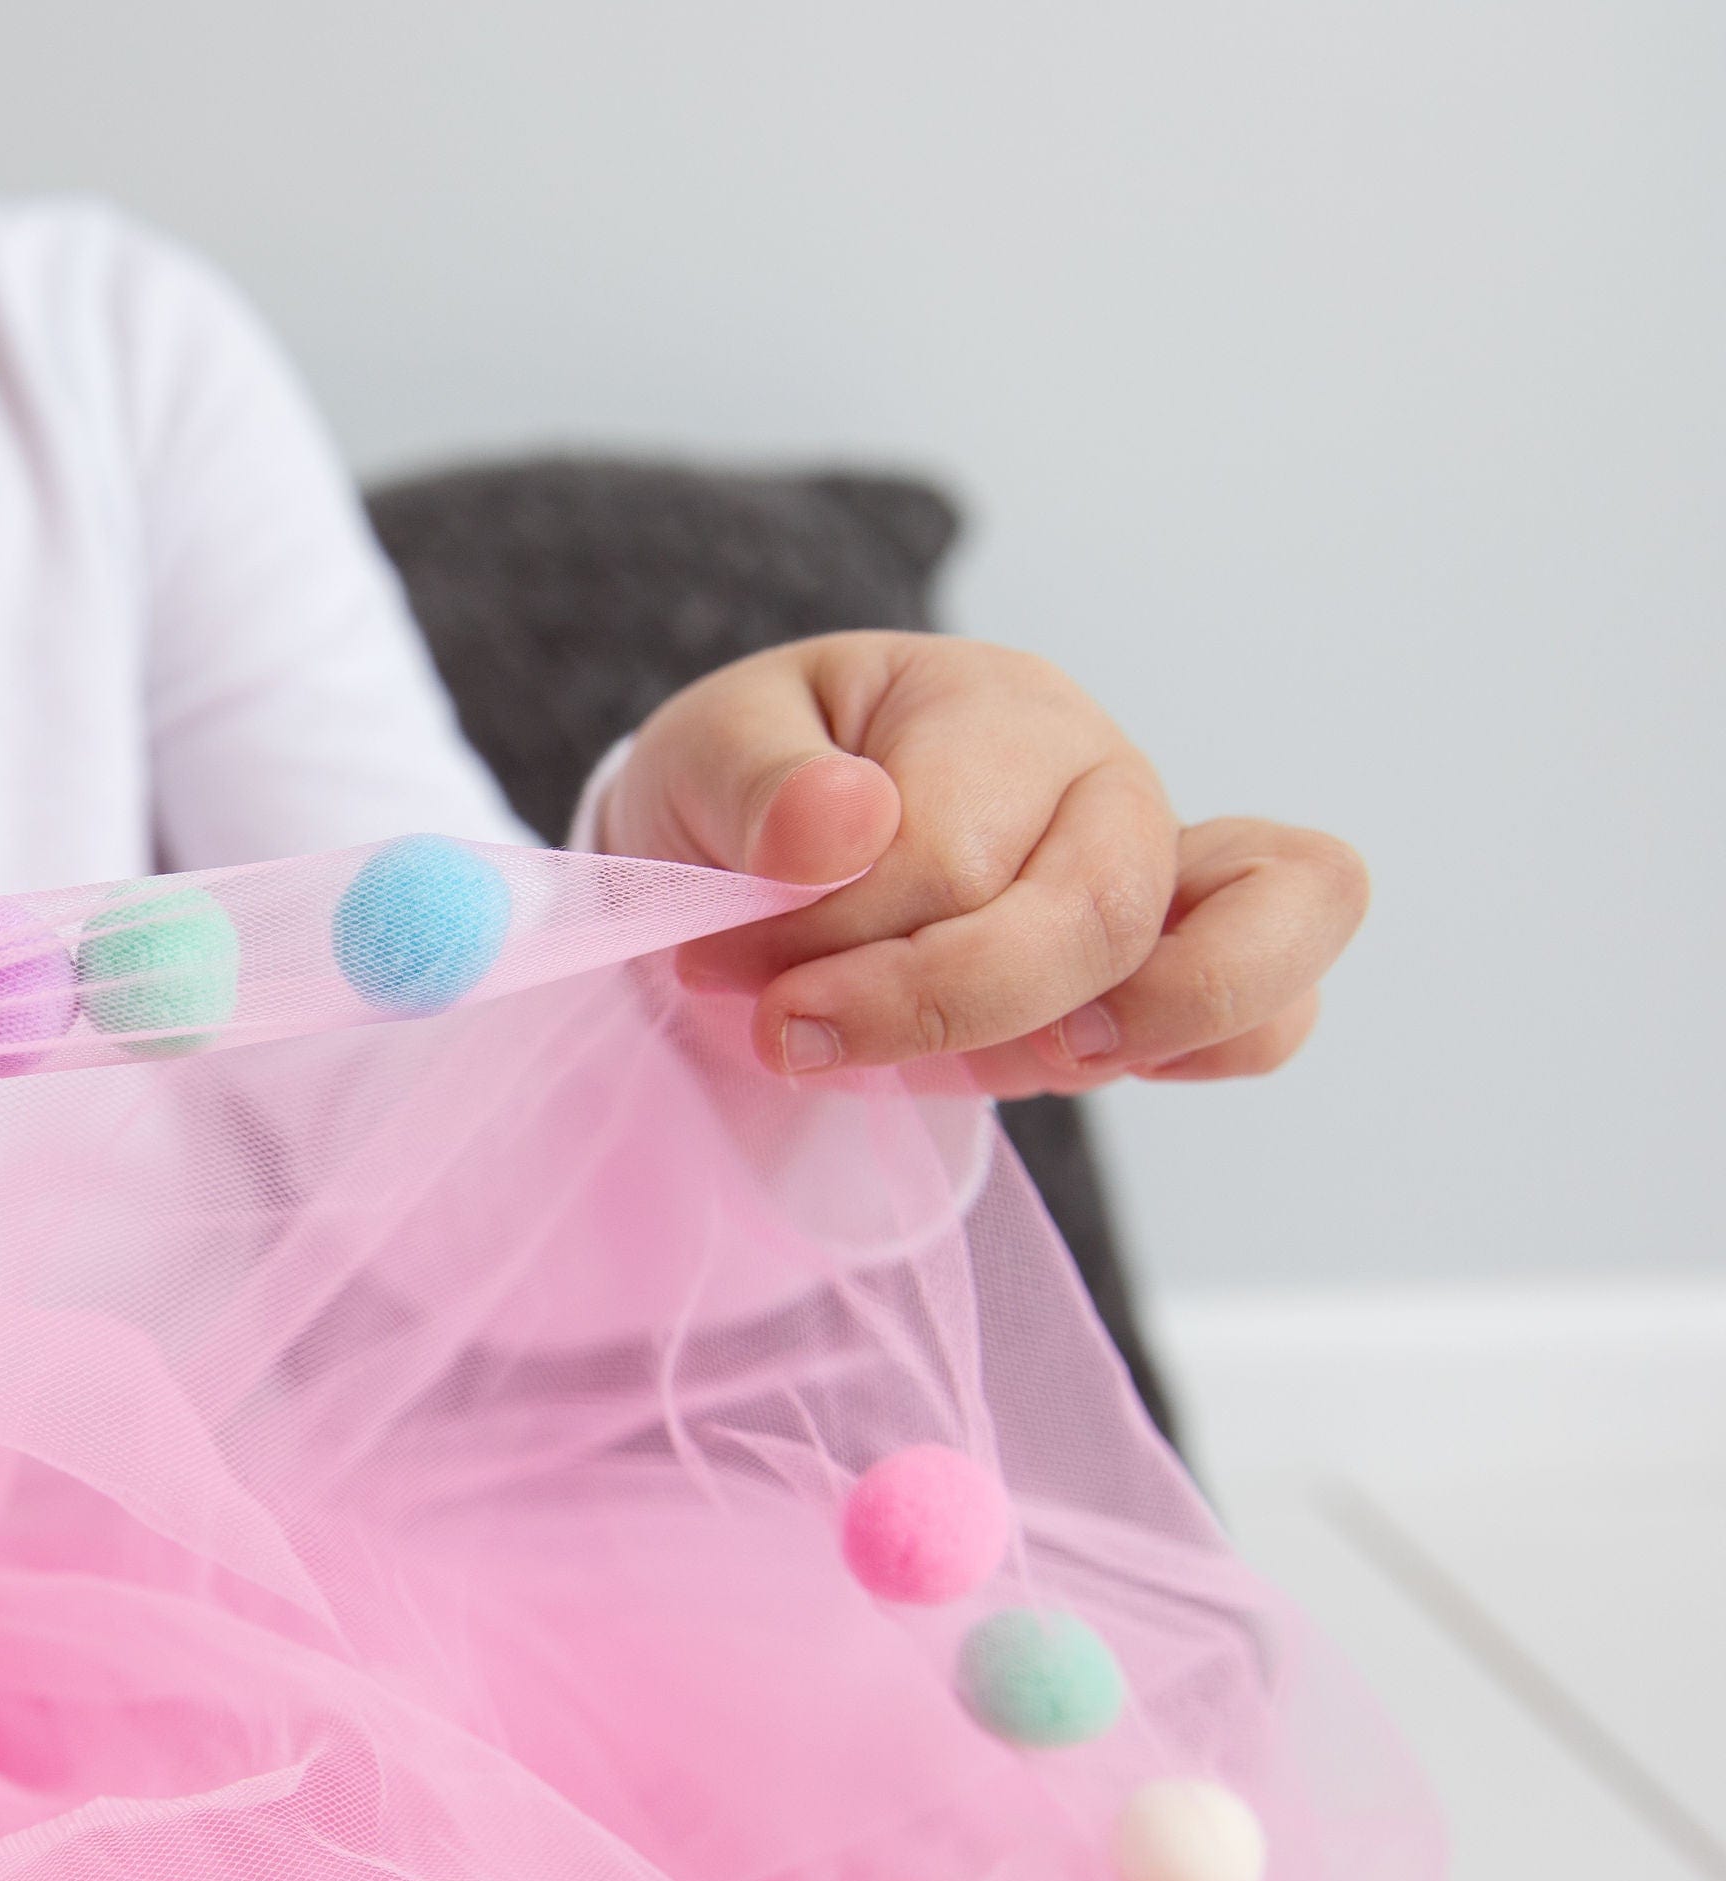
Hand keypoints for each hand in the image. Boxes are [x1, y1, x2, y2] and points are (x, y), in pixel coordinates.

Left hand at [594, 635, 1367, 1097]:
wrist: (772, 839)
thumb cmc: (759, 786)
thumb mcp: (711, 750)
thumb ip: (758, 781)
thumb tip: (843, 821)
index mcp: (1001, 710)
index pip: (950, 852)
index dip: (829, 934)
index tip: (721, 960)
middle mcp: (1106, 785)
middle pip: (1094, 915)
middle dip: (931, 1005)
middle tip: (786, 1033)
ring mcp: (1160, 881)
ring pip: (1252, 948)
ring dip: (1101, 1034)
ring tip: (968, 1066)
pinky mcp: (1169, 972)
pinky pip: (1272, 1015)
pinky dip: (1203, 1051)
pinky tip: (1059, 1064)